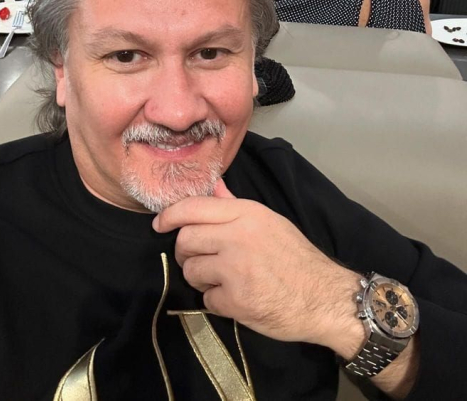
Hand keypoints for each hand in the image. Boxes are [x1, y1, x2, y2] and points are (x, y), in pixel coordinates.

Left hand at [153, 180, 362, 354]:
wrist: (325, 297)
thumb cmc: (296, 257)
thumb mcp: (269, 222)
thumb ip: (235, 204)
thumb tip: (212, 185)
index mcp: (246, 213)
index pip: (193, 207)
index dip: (170, 216)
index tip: (159, 224)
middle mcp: (238, 236)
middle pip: (185, 239)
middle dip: (186, 251)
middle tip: (200, 258)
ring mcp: (235, 268)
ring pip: (191, 270)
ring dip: (200, 278)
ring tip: (222, 279)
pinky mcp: (236, 300)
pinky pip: (206, 298)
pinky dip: (216, 301)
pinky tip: (236, 298)